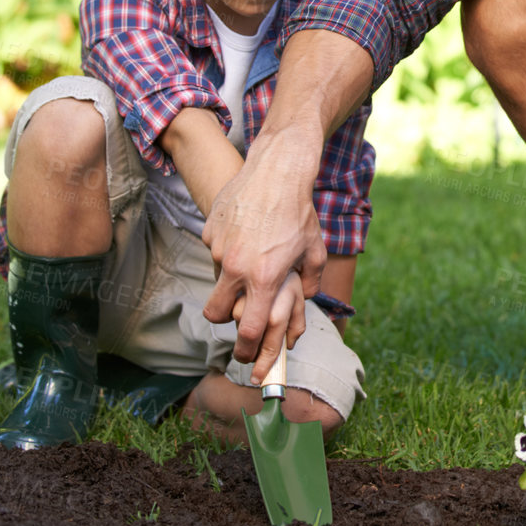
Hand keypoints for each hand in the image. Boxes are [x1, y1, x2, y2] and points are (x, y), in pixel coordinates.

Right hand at [201, 143, 324, 382]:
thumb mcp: (315, 250)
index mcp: (264, 277)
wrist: (278, 170)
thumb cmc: (299, 211)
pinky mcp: (209, 229)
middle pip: (216, 313)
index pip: (248, 328)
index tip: (247, 355)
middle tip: (235, 314)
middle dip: (223, 319)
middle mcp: (236, 266)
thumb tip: (305, 297)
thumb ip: (310, 282)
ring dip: (230, 276)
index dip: (247, 348)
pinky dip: (227, 248)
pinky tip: (244, 230)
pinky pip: (215, 249)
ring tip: (251, 254)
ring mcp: (219, 248)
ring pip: (218, 277)